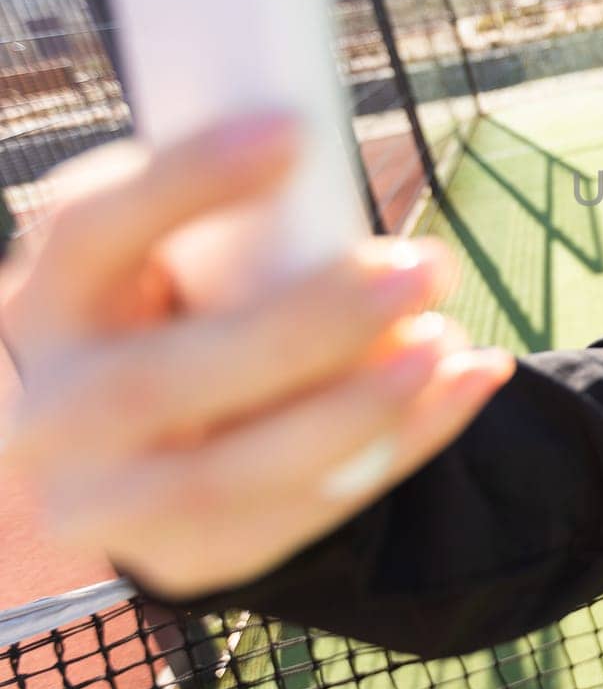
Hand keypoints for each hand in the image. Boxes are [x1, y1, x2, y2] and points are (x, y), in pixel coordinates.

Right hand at [0, 114, 514, 600]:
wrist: (153, 439)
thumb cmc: (188, 305)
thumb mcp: (182, 252)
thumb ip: (236, 219)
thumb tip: (327, 154)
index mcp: (45, 302)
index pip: (89, 233)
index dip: (184, 181)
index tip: (295, 132)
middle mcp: (51, 413)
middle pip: (158, 381)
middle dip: (307, 324)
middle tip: (424, 266)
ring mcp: (109, 503)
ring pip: (226, 476)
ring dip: (357, 406)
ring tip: (447, 339)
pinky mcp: (192, 556)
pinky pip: (305, 512)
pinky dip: (405, 444)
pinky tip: (471, 377)